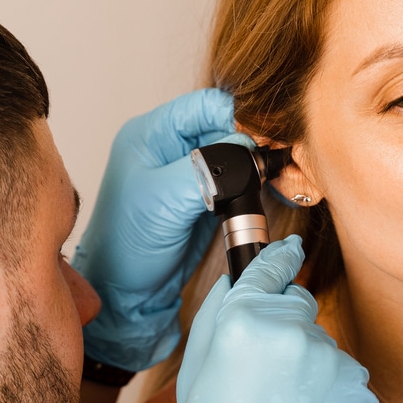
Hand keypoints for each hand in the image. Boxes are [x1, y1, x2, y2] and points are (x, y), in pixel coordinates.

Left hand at [73, 88, 250, 371]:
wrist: (127, 297)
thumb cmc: (126, 247)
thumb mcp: (164, 200)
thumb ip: (207, 170)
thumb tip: (248, 151)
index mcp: (152, 134)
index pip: (206, 105)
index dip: (237, 117)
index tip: (262, 139)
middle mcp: (171, 149)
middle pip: (226, 127)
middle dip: (253, 143)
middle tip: (275, 162)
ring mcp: (190, 176)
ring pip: (237, 156)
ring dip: (257, 167)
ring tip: (276, 180)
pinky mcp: (205, 201)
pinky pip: (239, 183)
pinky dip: (256, 187)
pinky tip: (270, 194)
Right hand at [176, 236, 377, 402]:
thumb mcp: (194, 374)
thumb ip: (215, 316)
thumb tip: (235, 280)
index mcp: (243, 320)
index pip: (269, 266)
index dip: (277, 259)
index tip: (286, 252)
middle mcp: (290, 328)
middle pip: (296, 301)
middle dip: (283, 322)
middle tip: (264, 368)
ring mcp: (328, 356)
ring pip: (318, 339)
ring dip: (305, 359)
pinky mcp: (356, 382)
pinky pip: (339, 370)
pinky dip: (325, 386)